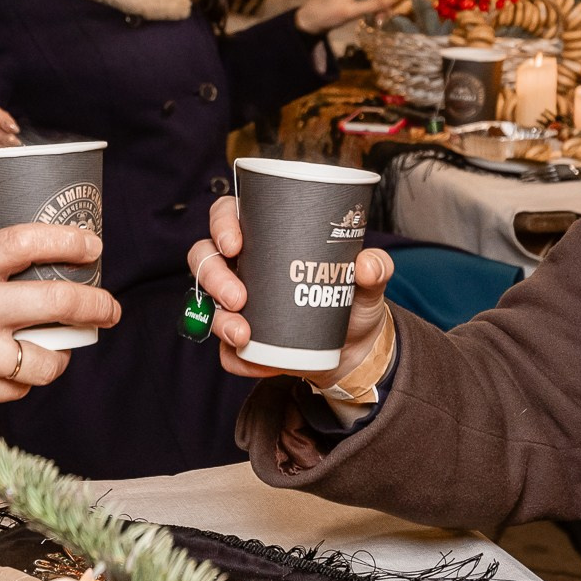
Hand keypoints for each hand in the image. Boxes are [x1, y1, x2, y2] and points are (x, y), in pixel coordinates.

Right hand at [0, 224, 119, 409]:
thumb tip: (35, 262)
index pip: (25, 242)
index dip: (67, 240)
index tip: (93, 244)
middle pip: (56, 304)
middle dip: (95, 305)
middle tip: (109, 308)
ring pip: (45, 360)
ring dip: (62, 356)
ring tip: (61, 350)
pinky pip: (17, 390)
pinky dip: (23, 382)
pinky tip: (16, 371)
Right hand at [187, 195, 395, 384]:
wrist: (354, 351)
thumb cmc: (350, 301)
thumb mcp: (367, 284)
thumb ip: (375, 269)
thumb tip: (367, 264)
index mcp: (263, 238)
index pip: (227, 215)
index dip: (221, 223)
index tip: (235, 242)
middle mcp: (241, 267)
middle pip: (205, 258)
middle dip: (213, 276)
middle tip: (239, 297)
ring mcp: (236, 306)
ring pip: (207, 306)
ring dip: (219, 321)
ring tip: (244, 334)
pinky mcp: (241, 342)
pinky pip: (226, 353)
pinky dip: (239, 359)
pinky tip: (261, 364)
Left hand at [293, 0, 398, 34]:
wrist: (309, 20)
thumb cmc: (327, 14)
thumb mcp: (351, 11)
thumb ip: (372, 6)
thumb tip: (392, 2)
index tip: (389, 8)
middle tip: (386, 16)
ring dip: (380, 1)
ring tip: (381, 18)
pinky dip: (373, 2)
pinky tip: (375, 14)